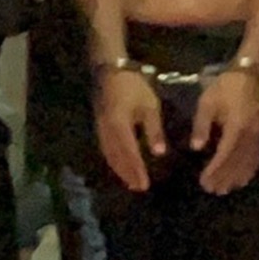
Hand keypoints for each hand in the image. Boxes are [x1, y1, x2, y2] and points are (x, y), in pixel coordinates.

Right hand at [95, 69, 165, 192]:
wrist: (111, 71)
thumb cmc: (133, 86)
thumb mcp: (149, 106)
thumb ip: (153, 130)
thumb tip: (159, 153)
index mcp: (119, 125)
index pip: (129, 152)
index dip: (136, 169)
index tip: (144, 184)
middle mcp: (107, 131)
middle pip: (117, 157)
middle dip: (128, 174)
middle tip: (138, 188)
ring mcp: (101, 129)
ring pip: (109, 155)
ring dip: (120, 169)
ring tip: (130, 182)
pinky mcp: (100, 126)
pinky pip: (106, 148)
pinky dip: (114, 160)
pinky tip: (120, 166)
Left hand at [192, 71, 258, 195]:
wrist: (249, 75)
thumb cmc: (225, 87)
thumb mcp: (207, 103)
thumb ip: (202, 126)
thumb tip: (197, 148)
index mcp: (236, 126)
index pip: (225, 154)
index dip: (215, 170)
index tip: (204, 181)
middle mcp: (249, 134)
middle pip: (237, 162)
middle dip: (225, 178)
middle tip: (213, 191)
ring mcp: (257, 135)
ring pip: (248, 162)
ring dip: (237, 177)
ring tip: (226, 190)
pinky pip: (256, 157)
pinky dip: (249, 170)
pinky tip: (243, 179)